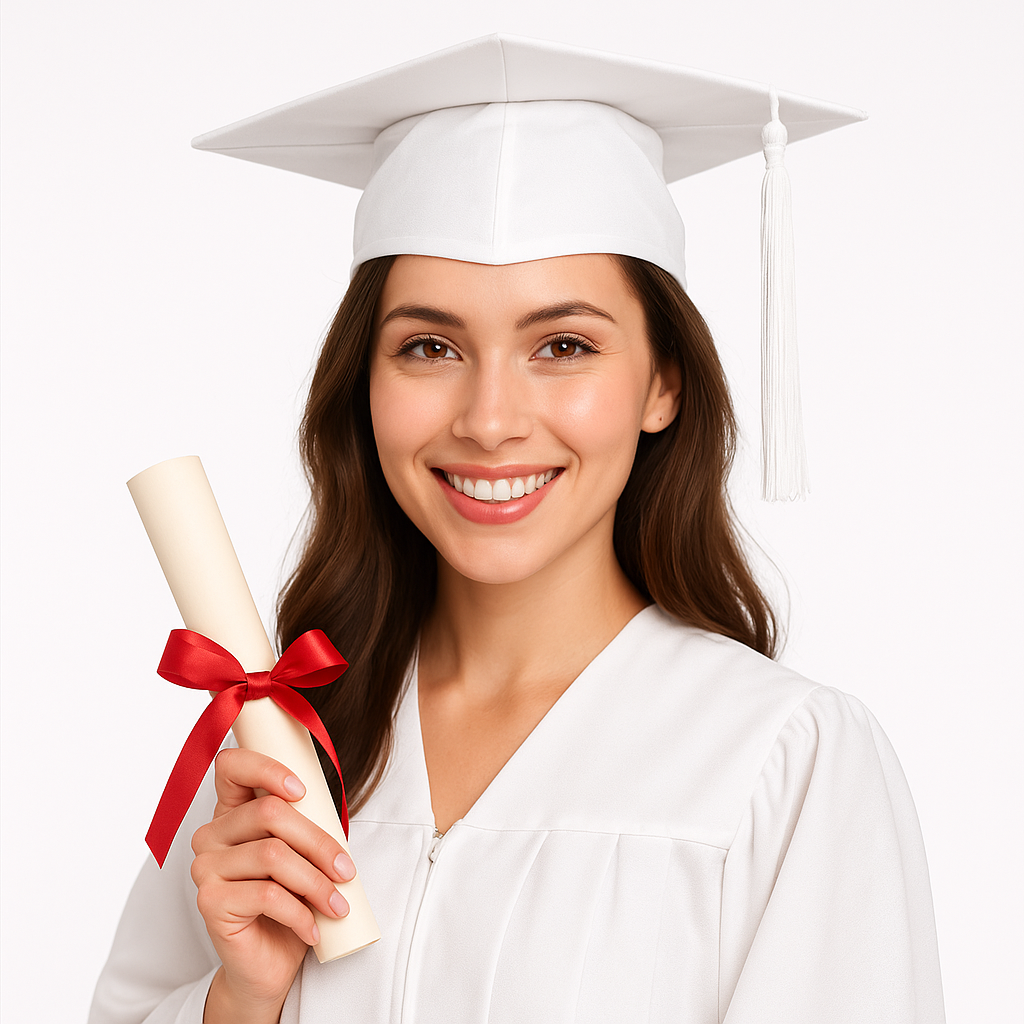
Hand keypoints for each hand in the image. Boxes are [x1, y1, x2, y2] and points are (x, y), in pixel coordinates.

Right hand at [190, 748, 354, 1022]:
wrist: (267, 964)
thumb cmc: (289, 902)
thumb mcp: (302, 855)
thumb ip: (306, 823)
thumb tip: (336, 807)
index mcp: (232, 812)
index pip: (232, 767)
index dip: (267, 769)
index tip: (303, 790)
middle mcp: (211, 835)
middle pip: (270, 813)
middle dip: (318, 842)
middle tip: (346, 870)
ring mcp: (206, 868)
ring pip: (274, 855)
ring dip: (316, 882)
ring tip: (338, 904)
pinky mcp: (210, 902)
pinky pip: (268, 896)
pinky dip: (300, 913)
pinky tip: (313, 929)